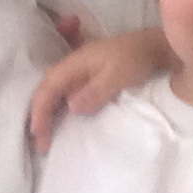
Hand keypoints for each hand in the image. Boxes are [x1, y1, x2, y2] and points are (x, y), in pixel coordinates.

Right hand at [27, 26, 175, 152]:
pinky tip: (62, 126)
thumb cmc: (135, 59)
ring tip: (46, 141)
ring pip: (56, 97)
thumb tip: (71, 107)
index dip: (40, 110)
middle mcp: (72, 68)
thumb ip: (94, 91)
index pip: (49, 87)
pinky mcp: (89, 82)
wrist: (154, 48)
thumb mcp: (117, 76)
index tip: (38, 132)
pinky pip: (68, 98)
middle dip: (40, 117)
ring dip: (49, 117)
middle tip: (41, 145)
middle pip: (48, 93)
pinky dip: (61, 113)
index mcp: (74, 63)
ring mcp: (80, 75)